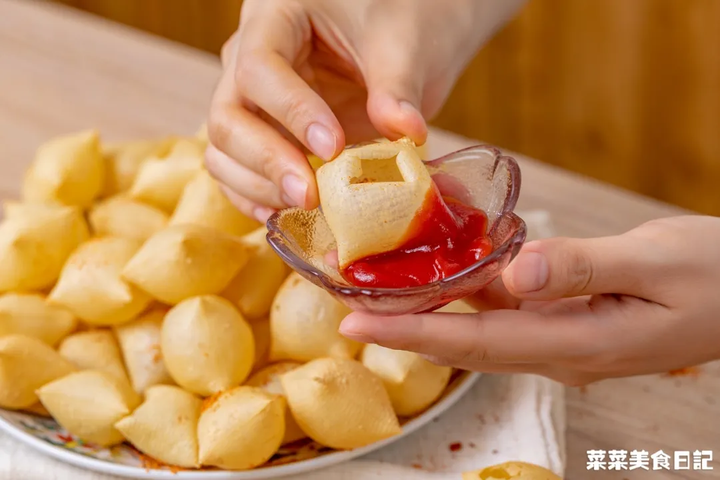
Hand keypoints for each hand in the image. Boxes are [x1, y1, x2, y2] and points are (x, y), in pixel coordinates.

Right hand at [206, 0, 525, 221]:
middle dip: (265, 160)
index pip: (258, 67)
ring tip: (306, 207)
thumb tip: (404, 133)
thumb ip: (397, 85)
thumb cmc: (403, 16)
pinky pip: (242, 171)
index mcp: (276, 16)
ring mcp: (256, 101)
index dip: (290, 112)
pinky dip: (258, 197)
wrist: (409, 32)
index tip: (332, 147)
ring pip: (224, 150)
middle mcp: (250, 58)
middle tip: (309, 194)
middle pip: (227, 115)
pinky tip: (287, 216)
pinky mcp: (270, 135)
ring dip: (258, 186)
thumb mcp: (403, 41)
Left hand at [340, 216, 719, 385]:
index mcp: (577, 343)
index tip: (357, 322)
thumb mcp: (655, 262)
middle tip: (344, 304)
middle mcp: (558, 348)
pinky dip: (466, 291)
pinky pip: (505, 308)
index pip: (477, 343)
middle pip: (465, 341)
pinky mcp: (564, 317)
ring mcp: (559, 336)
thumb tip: (516, 274)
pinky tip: (440, 266)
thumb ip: (584, 268)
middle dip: (402, 325)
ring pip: (479, 326)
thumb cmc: (713, 275)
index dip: (412, 332)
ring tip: (375, 287)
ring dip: (427, 308)